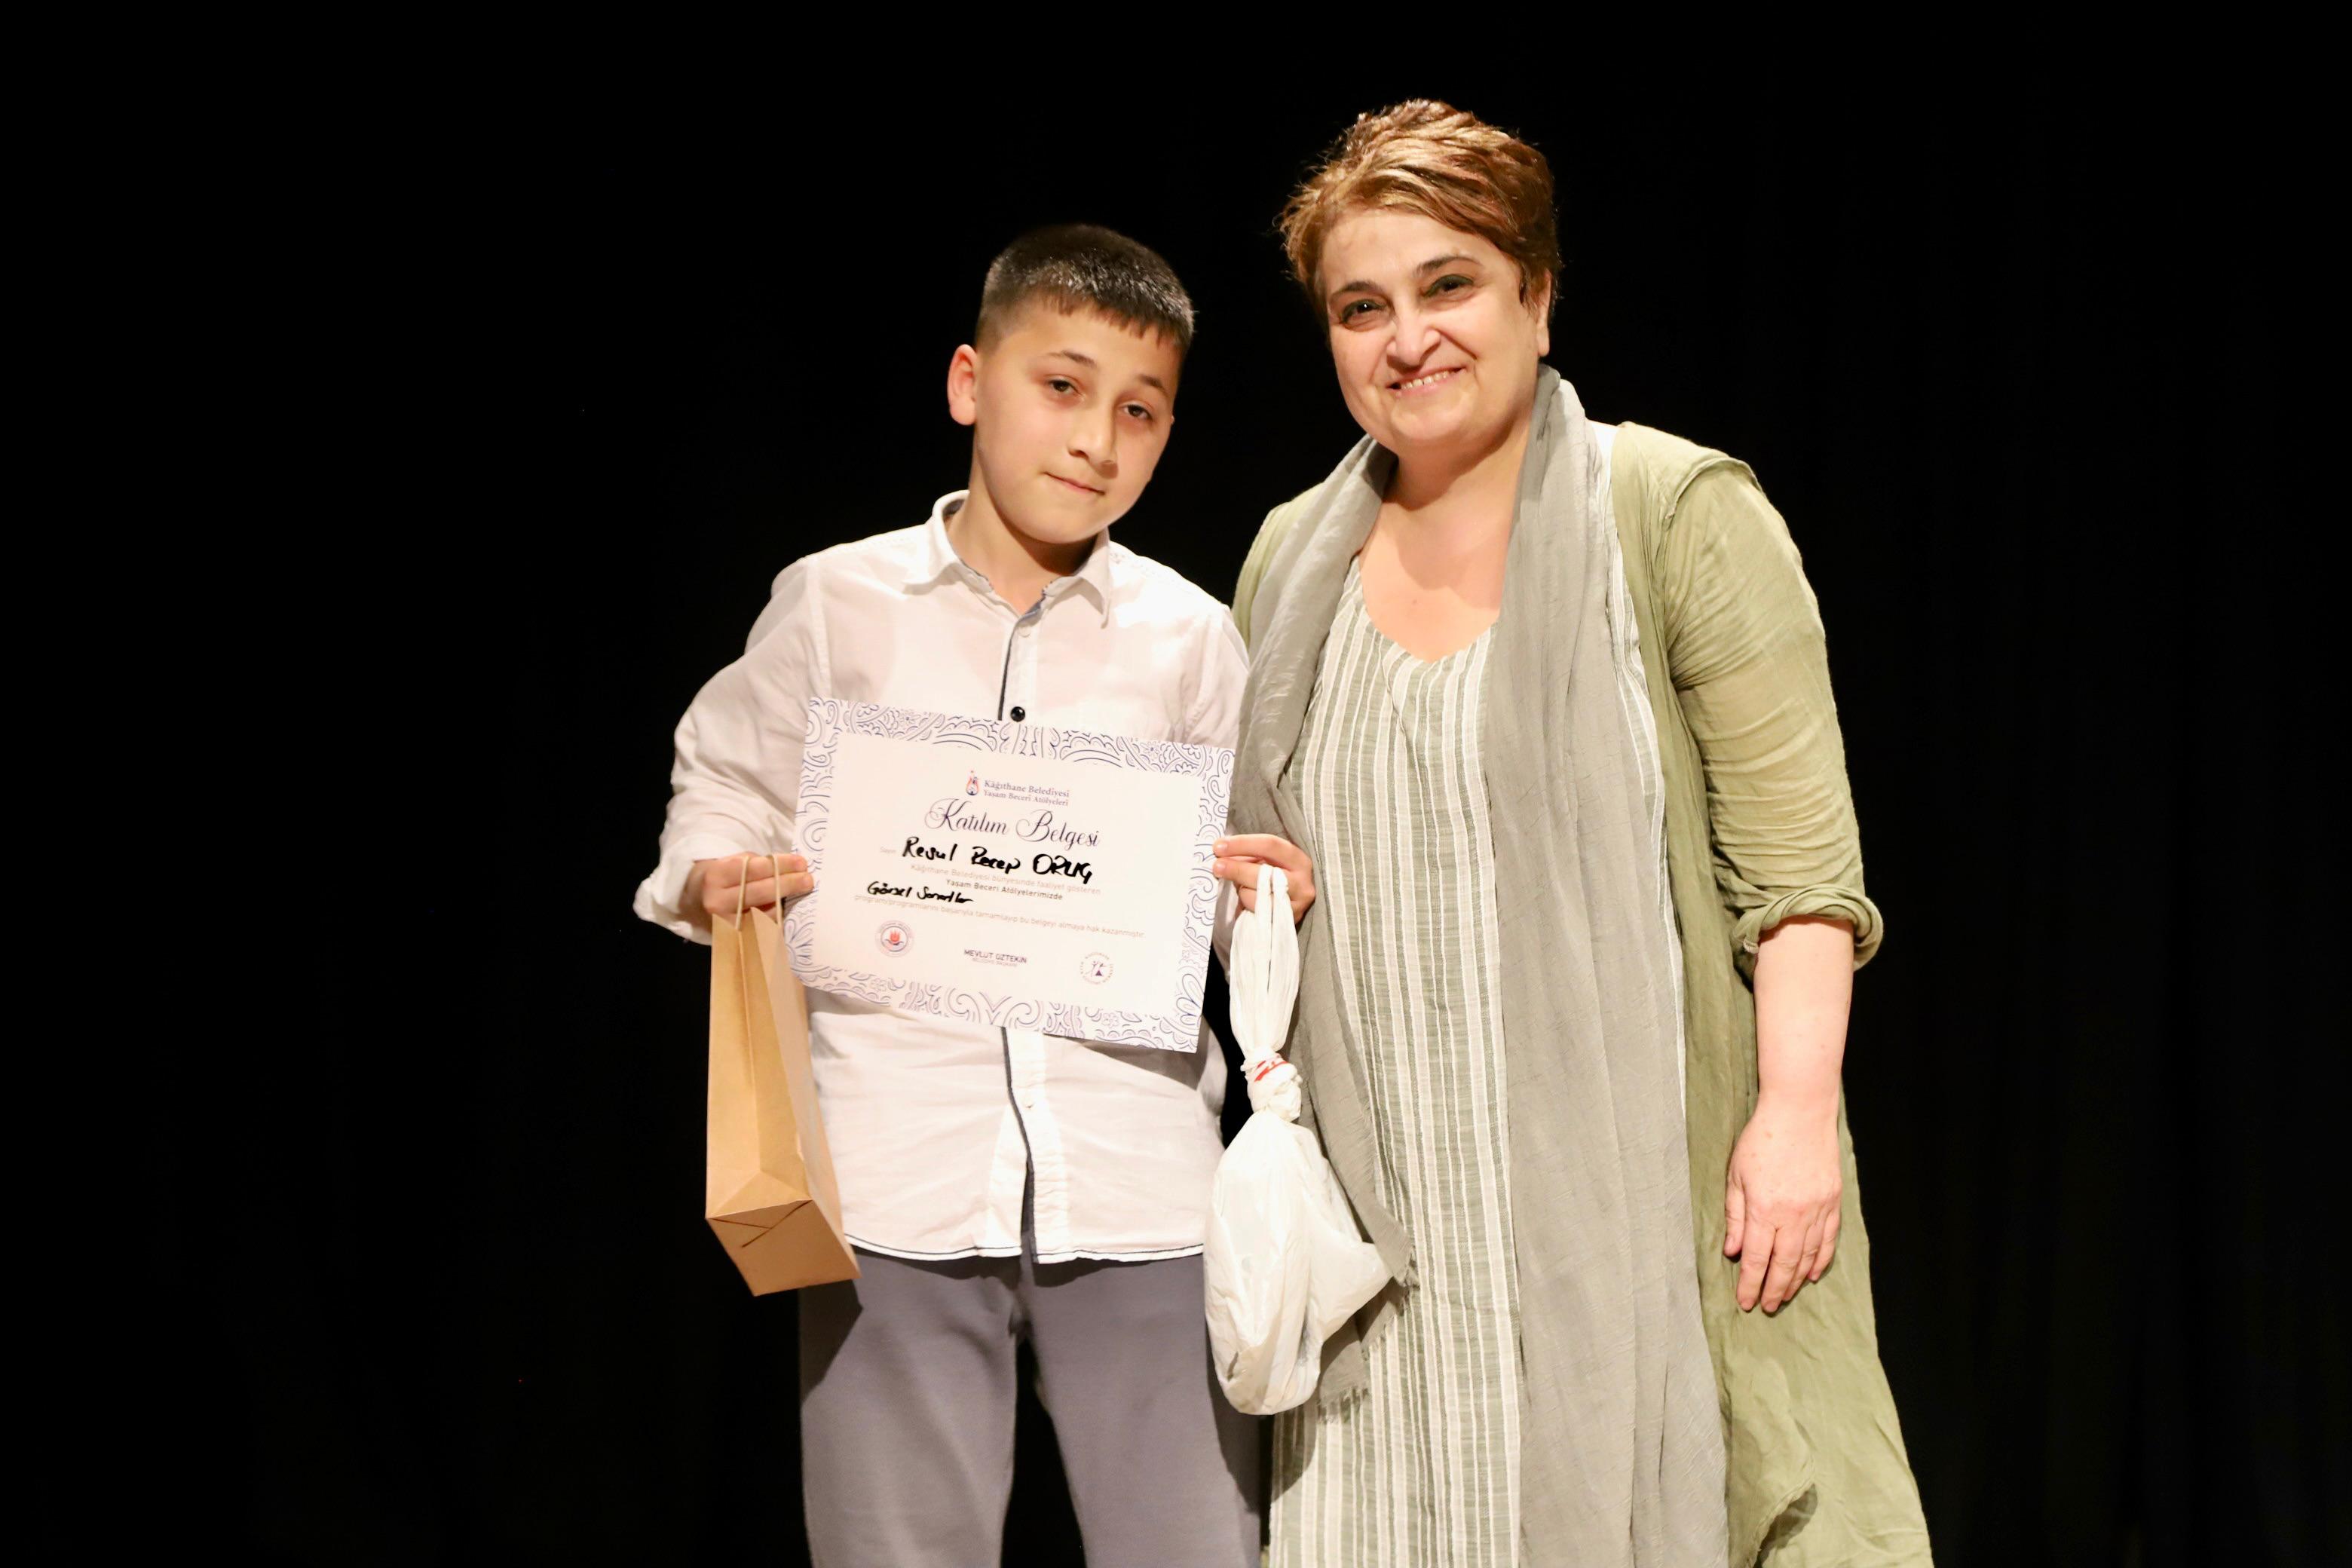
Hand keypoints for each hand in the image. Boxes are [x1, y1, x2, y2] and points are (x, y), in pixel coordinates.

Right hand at [690, 852, 812, 919]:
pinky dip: (776, 917)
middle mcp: (717, 902)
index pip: (753, 869)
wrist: (698, 901)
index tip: (801, 863)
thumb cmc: (725, 878)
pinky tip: (786, 907)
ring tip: (801, 891)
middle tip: (808, 879)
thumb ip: (758, 863)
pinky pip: (762, 927)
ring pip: (764, 912)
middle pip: (760, 892)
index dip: (780, 865)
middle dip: (788, 884)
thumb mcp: (733, 862)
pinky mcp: (734, 938)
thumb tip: (793, 868)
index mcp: (716, 877)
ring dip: (785, 902)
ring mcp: (725, 923)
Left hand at [1212, 834, 1315, 924]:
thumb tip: (1221, 852)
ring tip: (1241, 887)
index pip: (1270, 846)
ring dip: (1242, 890)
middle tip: (1216, 866)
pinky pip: (1257, 913)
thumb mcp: (1266, 861)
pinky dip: (1246, 905)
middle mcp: (1302, 883)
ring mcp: (1297, 906)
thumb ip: (1247, 856)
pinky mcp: (1287, 923)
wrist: (1289, 904)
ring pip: (1258, 896)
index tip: (1219, 846)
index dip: (1242, 844)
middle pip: (1264, 874)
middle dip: (1236, 868)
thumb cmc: (1273, 878)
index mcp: (1298, 859)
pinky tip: (1245, 901)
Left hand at [1723, 1096, 1841, 1313]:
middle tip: (1766, 1307)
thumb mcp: (1736, 1176)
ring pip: (1807, 1257)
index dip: (1750, 1284)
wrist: (1800, 1113)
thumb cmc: (1761, 1140)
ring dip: (1794, 1281)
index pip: (1755, 1258)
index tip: (1745, 1302)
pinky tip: (1810, 1275)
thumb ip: (1734, 1216)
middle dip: (1773, 1289)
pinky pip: (1828, 1240)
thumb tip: (1731, 1251)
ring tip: (1784, 1297)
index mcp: (1764, 1209)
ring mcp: (1816, 1210)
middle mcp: (1792, 1215)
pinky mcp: (1832, 1202)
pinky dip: (1819, 1261)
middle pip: (1783, 1264)